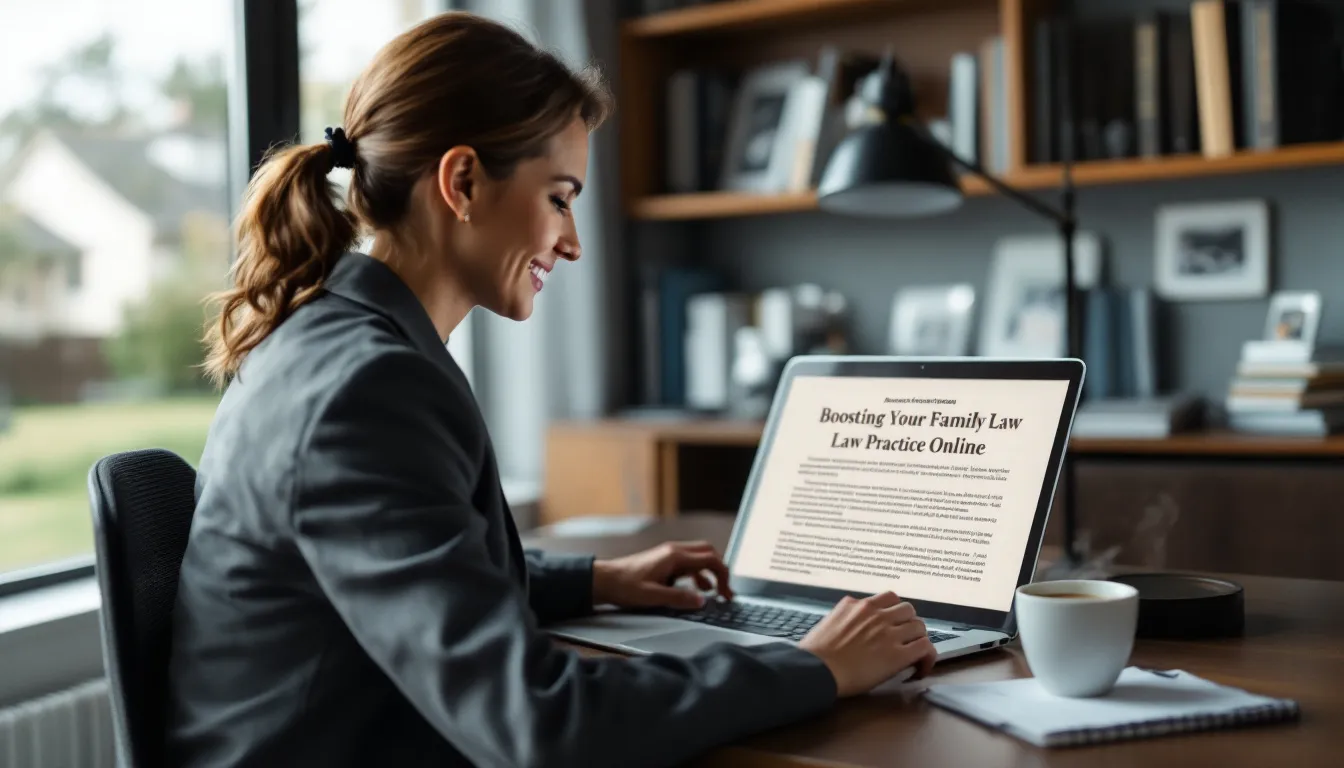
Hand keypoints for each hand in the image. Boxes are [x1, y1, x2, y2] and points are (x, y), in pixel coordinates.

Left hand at [592, 540, 733, 609]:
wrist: (604, 580)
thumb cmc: (624, 586)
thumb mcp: (653, 596)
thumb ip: (679, 597)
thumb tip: (702, 601)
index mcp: (674, 556)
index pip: (710, 559)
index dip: (723, 575)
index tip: (726, 593)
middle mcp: (673, 551)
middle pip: (708, 552)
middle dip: (720, 570)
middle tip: (725, 591)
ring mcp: (668, 555)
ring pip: (698, 558)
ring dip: (709, 573)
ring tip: (714, 593)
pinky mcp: (664, 562)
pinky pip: (688, 564)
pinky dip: (697, 575)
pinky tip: (695, 589)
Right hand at [799, 592, 936, 696]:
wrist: (816, 670)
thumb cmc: (814, 654)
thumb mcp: (828, 623)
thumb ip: (845, 618)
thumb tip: (851, 627)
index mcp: (856, 605)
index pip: (888, 598)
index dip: (894, 612)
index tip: (893, 623)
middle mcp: (875, 614)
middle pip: (907, 610)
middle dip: (907, 624)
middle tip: (904, 639)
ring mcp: (888, 633)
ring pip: (919, 626)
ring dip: (918, 639)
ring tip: (913, 654)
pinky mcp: (897, 655)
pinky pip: (925, 648)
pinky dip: (928, 657)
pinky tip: (921, 668)